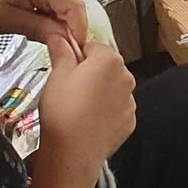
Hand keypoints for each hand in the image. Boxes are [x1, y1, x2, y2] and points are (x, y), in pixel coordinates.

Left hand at [0, 0, 87, 54]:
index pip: (77, 9)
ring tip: (39, 39)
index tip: (74, 54)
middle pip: (75, 11)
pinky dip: (52, 24)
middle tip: (56, 52)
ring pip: (67, 12)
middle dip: (70, 33)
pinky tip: (35, 31)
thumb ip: (41, 29)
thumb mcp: (10, 22)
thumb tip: (67, 40)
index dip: (79, 33)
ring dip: (60, 29)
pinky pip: (57, 10)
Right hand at [37, 41, 135, 178]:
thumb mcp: (57, 75)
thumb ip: (61, 51)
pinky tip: (89, 121)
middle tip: (69, 90)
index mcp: (109, 60)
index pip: (92, 47)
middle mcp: (127, 77)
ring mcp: (130, 101)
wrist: (73, 152)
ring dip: (99, 93)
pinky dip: (105, 112)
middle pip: (106, 67)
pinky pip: (116, 109)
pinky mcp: (129, 122)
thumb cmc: (63, 110)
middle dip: (90, 74)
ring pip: (112, 89)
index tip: (65, 69)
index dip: (76, 56)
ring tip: (78, 108)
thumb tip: (59, 35)